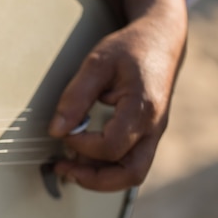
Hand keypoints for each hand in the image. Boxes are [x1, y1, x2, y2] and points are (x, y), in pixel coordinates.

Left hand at [48, 0, 187, 191]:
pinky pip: (131, 162)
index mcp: (142, 108)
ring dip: (100, 178)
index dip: (82, 146)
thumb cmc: (131, 47)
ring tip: (69, 168)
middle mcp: (153, 126)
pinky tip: (83, 159)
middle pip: (130, 173)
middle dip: (93, 179)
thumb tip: (56, 130)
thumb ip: (75, 97)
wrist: (161, 39)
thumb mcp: (97, 64)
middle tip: (63, 168)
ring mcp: (153, 133)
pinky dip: (107, 168)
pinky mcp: (147, 134)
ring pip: (133, 173)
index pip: (111, 146)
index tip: (63, 132)